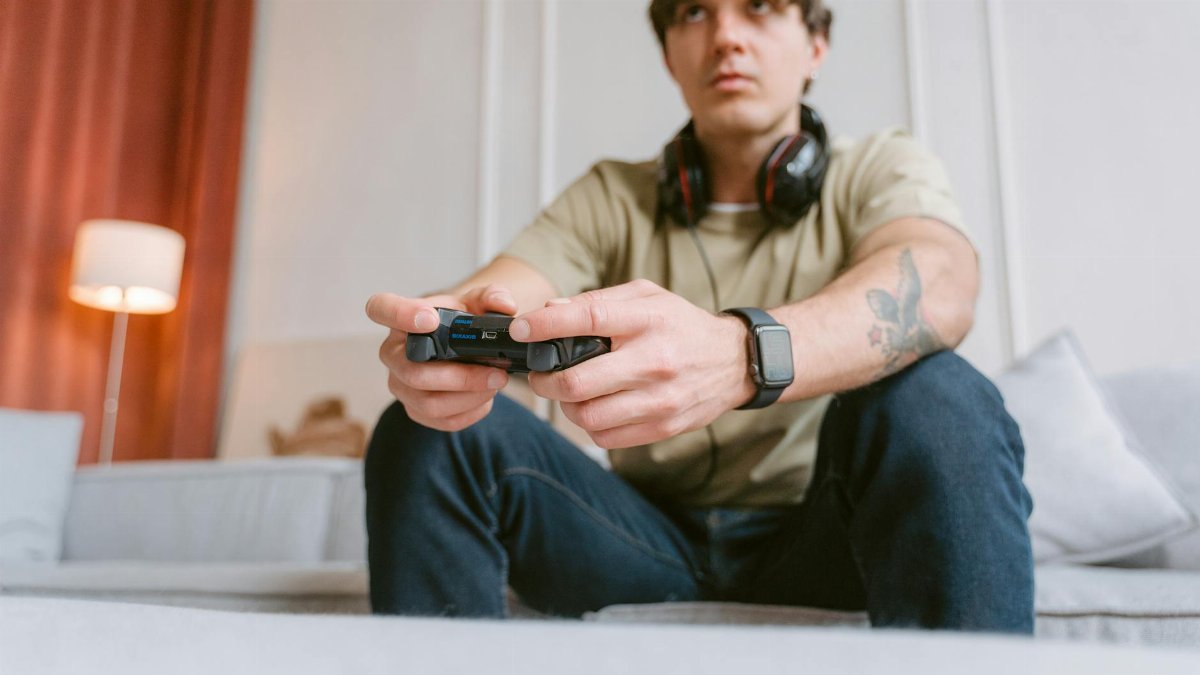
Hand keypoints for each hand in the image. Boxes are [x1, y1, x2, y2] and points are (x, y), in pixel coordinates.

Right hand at [365, 284, 516, 430]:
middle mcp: (393, 354)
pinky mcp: (415, 409)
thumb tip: (504, 305)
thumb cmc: (462, 321)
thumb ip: (493, 296)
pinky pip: (442, 421)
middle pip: (413, 373)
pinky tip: (485, 398)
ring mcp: (400, 385)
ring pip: (429, 404)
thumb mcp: (478, 302)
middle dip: (461, 377)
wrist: (464, 346)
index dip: (400, 315)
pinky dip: (471, 412)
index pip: (380, 308)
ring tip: (496, 384)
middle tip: (497, 373)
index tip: (431, 320)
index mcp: (401, 319)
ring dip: (470, 397)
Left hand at [509, 279, 754, 447]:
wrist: (734, 361)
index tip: (522, 329)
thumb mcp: (646, 297)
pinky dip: (589, 424)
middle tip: (540, 374)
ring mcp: (659, 399)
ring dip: (566, 406)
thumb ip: (599, 301)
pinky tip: (595, 407)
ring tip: (569, 392)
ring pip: (587, 415)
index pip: (588, 319)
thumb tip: (549, 311)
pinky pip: (605, 436)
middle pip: (578, 381)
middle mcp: (654, 361)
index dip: (546, 325)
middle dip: (545, 380)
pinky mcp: (662, 426)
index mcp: (648, 320)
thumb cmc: (681, 325)